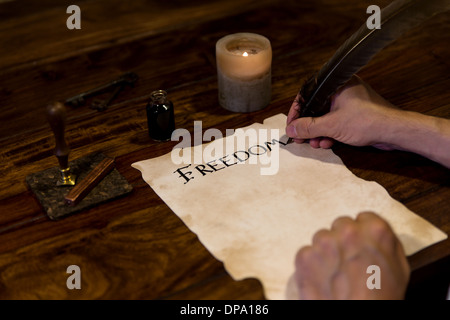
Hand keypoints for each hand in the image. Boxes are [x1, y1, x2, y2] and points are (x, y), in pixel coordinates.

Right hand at [286, 75, 400, 149]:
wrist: (393, 131)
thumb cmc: (367, 121)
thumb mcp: (332, 125)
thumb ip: (308, 127)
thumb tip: (291, 128)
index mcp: (336, 84)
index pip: (308, 94)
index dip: (297, 111)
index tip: (291, 125)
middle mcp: (342, 90)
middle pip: (316, 107)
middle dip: (308, 125)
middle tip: (300, 137)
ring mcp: (349, 103)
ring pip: (325, 116)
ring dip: (318, 132)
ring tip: (314, 143)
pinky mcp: (355, 115)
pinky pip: (336, 122)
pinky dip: (329, 133)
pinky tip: (326, 143)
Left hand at [288, 212, 409, 299]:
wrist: (356, 318)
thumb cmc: (382, 299)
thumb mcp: (400, 268)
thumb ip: (387, 243)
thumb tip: (377, 234)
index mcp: (374, 230)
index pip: (364, 218)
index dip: (363, 234)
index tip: (361, 245)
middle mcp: (347, 231)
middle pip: (341, 226)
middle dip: (344, 240)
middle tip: (348, 262)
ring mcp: (323, 242)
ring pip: (322, 238)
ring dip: (327, 251)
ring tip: (336, 274)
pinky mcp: (305, 256)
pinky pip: (307, 253)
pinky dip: (312, 265)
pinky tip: (323, 279)